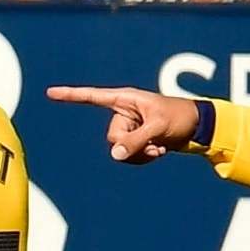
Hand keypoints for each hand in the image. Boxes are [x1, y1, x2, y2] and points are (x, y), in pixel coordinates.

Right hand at [47, 83, 200, 161]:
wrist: (198, 127)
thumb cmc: (180, 118)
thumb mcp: (158, 128)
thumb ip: (135, 141)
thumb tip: (114, 155)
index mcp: (126, 99)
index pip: (92, 97)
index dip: (71, 96)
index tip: (50, 93)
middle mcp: (124, 113)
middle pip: (111, 137)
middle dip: (131, 144)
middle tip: (153, 140)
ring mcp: (129, 127)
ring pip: (119, 150)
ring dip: (139, 154)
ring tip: (159, 146)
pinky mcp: (136, 140)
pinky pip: (128, 156)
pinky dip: (143, 157)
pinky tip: (159, 151)